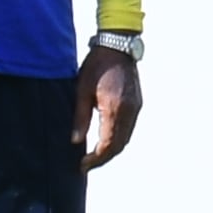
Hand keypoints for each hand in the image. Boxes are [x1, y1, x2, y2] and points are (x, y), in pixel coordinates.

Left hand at [77, 41, 145, 170]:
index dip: (95, 159)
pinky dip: (118, 139)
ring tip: (94, 156)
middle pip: (119, 146)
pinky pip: (129, 128)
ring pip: (126, 139)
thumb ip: (80, 118)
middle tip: (86, 165)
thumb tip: (76, 142)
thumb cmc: (96, 66)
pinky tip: (105, 140)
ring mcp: (136, 108)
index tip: (82, 166)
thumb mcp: (82, 90)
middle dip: (103, 159)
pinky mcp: (137, 104)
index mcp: (114, 108)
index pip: (107, 144)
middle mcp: (129, 111)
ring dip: (111, 150)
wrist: (118, 46)